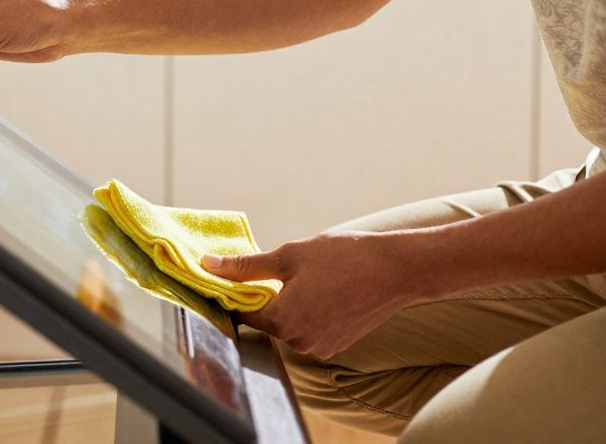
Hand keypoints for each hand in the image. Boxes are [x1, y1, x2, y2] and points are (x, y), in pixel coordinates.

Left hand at [201, 231, 421, 358]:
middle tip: (285, 270)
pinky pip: (310, 329)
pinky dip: (311, 312)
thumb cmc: (344, 258)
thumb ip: (245, 267)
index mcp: (282, 322)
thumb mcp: (288, 256)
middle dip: (269, 296)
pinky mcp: (338, 346)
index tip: (242, 275)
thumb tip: (207, 265)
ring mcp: (321, 348)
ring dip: (291, 304)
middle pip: (267, 320)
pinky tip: (325, 291)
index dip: (240, 292)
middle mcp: (299, 343)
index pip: (244, 312)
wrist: (397, 269)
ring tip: (312, 278)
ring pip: (290, 325)